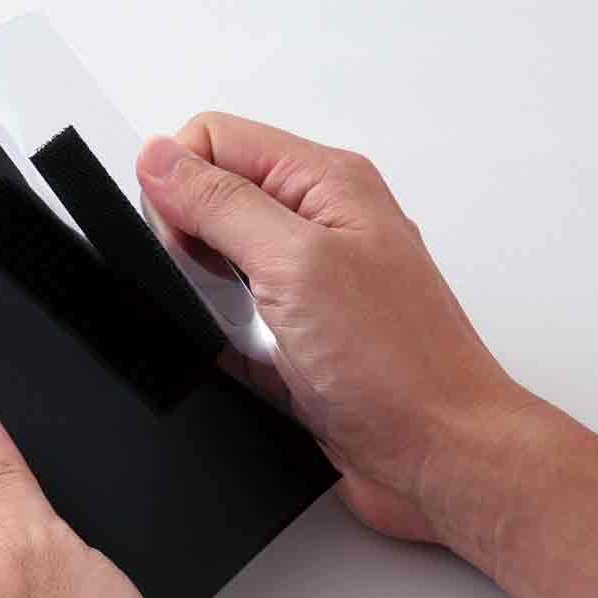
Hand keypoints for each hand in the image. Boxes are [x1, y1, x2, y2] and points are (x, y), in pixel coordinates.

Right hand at [136, 113, 535, 566]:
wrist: (438, 458)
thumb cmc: (401, 365)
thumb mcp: (297, 262)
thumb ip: (222, 203)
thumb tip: (160, 159)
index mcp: (326, 184)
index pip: (216, 139)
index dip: (180, 182)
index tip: (184, 235)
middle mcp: (320, 227)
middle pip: (212, 202)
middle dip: (191, 243)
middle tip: (224, 285)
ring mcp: (309, 287)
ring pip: (216, 269)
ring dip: (209, 300)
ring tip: (249, 330)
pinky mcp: (297, 342)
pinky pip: (230, 328)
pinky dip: (224, 344)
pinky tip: (252, 362)